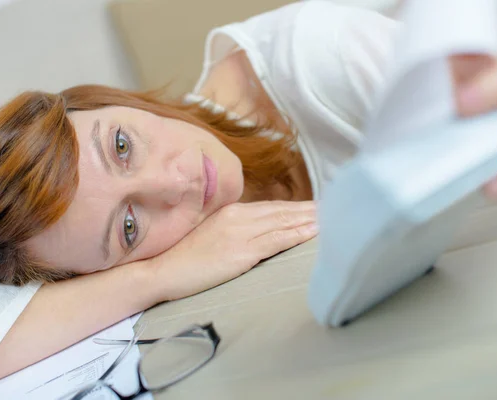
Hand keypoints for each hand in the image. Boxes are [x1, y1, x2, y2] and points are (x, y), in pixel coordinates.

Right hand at [148, 200, 316, 300]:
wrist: (161, 270)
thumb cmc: (183, 256)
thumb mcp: (210, 234)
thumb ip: (233, 228)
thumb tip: (254, 231)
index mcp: (231, 212)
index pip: (272, 208)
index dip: (296, 207)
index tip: (316, 207)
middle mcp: (238, 217)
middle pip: (282, 211)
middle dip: (309, 210)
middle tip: (335, 206)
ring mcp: (240, 233)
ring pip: (283, 223)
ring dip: (310, 220)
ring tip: (332, 217)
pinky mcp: (241, 252)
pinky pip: (276, 240)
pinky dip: (297, 234)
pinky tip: (314, 232)